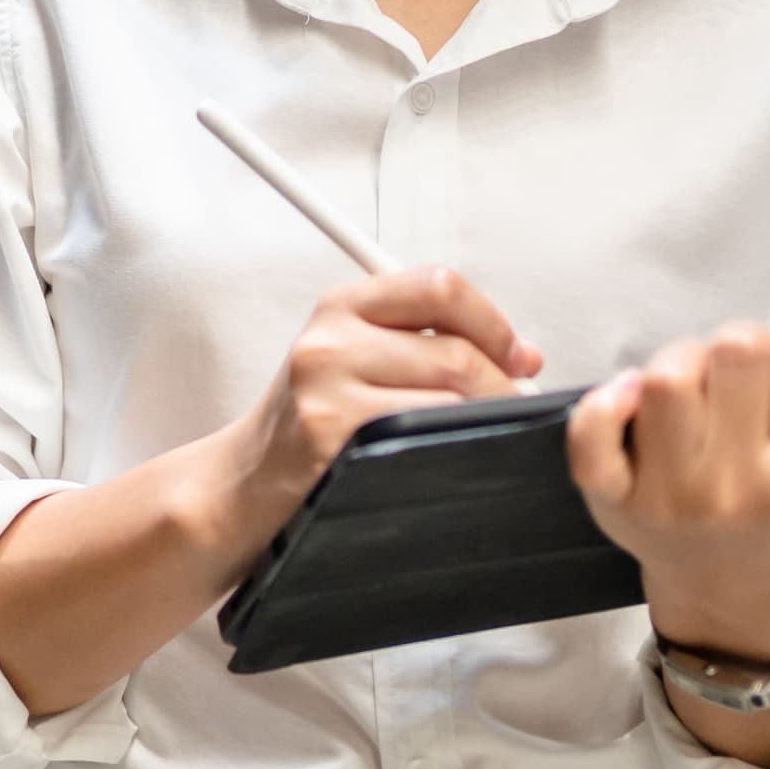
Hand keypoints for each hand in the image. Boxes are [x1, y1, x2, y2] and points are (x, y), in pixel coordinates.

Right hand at [201, 267, 543, 552]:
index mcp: (342, 305)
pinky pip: (421, 441)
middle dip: (503, 388)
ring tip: (480, 437)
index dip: (492, 322)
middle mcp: (330, 340)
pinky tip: (446, 460)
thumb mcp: (356, 357)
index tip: (516, 354)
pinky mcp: (329, 440)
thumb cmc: (311, 422)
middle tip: (517, 410)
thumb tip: (523, 356)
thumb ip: (430, 342)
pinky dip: (450, 453)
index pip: (439, 287)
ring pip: (447, 402)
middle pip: (454, 353)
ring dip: (482, 426)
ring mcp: (326, 391)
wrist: (246, 481)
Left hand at [566, 321, 769, 658]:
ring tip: (696, 390)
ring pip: (667, 377)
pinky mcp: (612, 502)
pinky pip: (593, 433)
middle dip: (738, 348)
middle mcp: (740, 491)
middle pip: (735, 352)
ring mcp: (670, 498)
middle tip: (738, 379)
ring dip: (680, 364)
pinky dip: (604, 402)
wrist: (730, 590)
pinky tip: (631, 400)